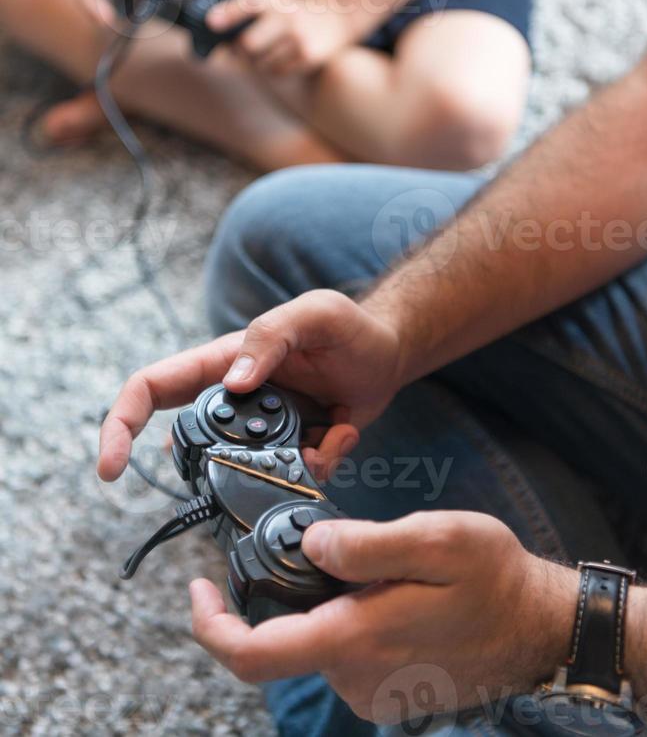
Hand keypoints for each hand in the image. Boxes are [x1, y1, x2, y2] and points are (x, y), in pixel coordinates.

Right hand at [78, 0, 173, 24]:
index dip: (92, 8)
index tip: (107, 22)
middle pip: (91, 3)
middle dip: (101, 19)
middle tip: (124, 30)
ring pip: (103, 6)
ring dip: (112, 18)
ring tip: (134, 26)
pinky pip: (116, 4)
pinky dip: (124, 14)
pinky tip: (141, 18)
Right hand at [98, 290, 403, 481]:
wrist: (389, 353)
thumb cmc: (348, 327)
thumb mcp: (313, 314)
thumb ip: (271, 336)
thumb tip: (233, 382)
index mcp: (220, 364)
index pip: (151, 389)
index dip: (120, 425)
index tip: (110, 468)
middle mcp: (232, 403)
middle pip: (193, 447)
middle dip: (221, 464)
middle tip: (274, 451)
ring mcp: (260, 433)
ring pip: (246, 473)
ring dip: (285, 468)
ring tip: (326, 434)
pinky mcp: (292, 455)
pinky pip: (294, 478)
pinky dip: (323, 462)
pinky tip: (344, 429)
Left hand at [190, 511, 577, 724]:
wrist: (540, 629)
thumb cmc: (494, 579)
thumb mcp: (437, 541)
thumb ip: (368, 544)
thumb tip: (311, 544)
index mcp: (355, 639)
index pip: (253, 654)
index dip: (210, 625)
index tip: (197, 586)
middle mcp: (355, 676)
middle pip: (282, 638)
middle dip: (281, 591)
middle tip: (312, 543)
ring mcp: (371, 689)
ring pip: (316, 640)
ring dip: (322, 602)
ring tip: (368, 562)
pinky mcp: (388, 688)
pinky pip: (345, 649)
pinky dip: (347, 616)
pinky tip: (385, 589)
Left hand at [206, 0, 354, 74]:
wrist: (336, 17)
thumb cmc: (291, 13)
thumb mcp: (272, 1)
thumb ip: (243, 11)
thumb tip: (212, 29)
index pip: (248, 3)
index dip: (227, 14)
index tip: (211, 23)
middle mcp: (286, 16)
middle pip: (248, 44)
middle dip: (239, 52)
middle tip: (239, 51)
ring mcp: (299, 37)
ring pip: (260, 63)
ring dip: (256, 63)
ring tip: (264, 53)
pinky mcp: (309, 56)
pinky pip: (277, 72)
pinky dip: (272, 70)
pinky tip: (279, 59)